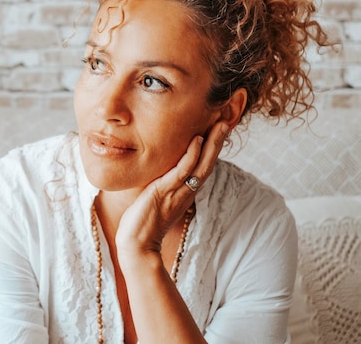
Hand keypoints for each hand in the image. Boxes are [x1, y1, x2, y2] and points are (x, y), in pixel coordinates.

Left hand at [115, 121, 228, 257]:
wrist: (137, 244)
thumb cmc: (143, 222)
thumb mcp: (156, 197)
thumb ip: (162, 184)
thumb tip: (159, 171)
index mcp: (185, 191)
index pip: (202, 166)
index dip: (212, 148)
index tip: (219, 129)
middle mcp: (186, 191)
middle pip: (208, 163)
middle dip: (218, 142)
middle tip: (228, 121)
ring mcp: (178, 191)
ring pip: (201, 165)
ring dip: (212, 144)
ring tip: (221, 125)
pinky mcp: (165, 192)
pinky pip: (182, 171)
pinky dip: (191, 155)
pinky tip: (197, 140)